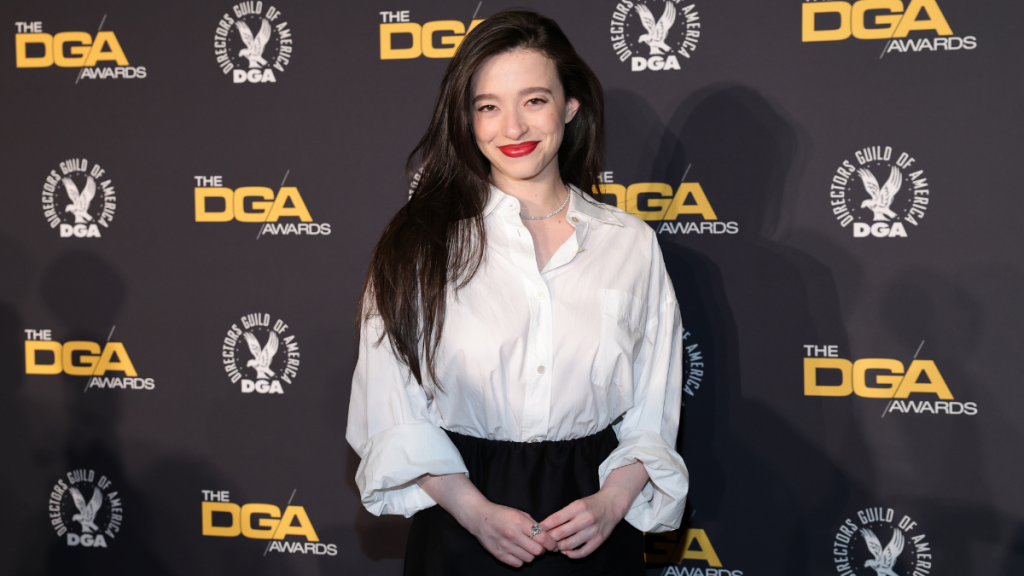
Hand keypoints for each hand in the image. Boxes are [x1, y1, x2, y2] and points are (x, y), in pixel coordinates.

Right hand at [414, 473, 556, 566]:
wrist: (479, 517)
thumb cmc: (501, 514)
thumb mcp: (519, 513)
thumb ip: (534, 524)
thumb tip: (548, 536)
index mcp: (519, 522)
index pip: (542, 538)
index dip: (551, 544)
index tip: (553, 545)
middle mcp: (512, 535)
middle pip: (537, 551)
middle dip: (542, 550)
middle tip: (539, 546)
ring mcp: (505, 546)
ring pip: (529, 559)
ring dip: (531, 555)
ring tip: (526, 548)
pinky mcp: (499, 554)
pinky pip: (517, 564)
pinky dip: (521, 560)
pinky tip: (518, 552)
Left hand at [539, 490, 626, 558]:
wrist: (611, 505)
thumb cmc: (590, 504)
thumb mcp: (575, 504)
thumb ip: (562, 515)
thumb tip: (544, 527)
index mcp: (578, 507)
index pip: (556, 519)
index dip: (544, 527)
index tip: (536, 531)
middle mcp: (586, 519)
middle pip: (560, 533)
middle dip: (549, 539)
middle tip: (543, 541)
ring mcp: (593, 531)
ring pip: (569, 544)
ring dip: (558, 547)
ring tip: (554, 546)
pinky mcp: (599, 540)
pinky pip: (582, 553)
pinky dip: (571, 555)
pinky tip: (566, 552)